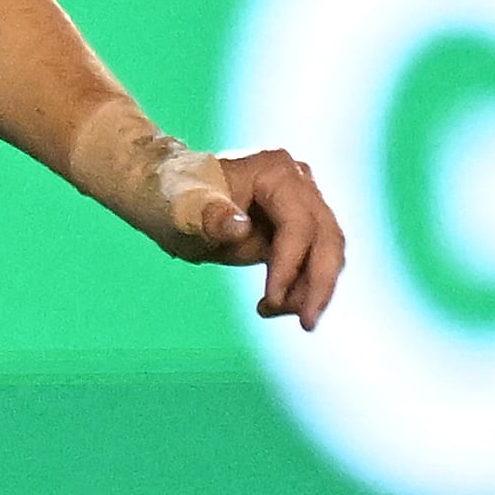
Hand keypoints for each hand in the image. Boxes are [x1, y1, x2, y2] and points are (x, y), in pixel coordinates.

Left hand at [156, 145, 344, 329]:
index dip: (289, 264)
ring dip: (309, 290)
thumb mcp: (182, 211)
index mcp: (275, 171)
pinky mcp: (296, 228)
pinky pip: (311, 261)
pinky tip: (269, 305)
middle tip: (305, 324)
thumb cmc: (172, 199)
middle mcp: (298, 183)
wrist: (167, 197)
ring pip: (326, 253)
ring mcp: (301, 204)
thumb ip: (210, 217)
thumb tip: (241, 227)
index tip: (271, 300)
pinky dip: (298, 288)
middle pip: (327, 237)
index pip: (298, 223)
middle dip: (319, 284)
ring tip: (269, 311)